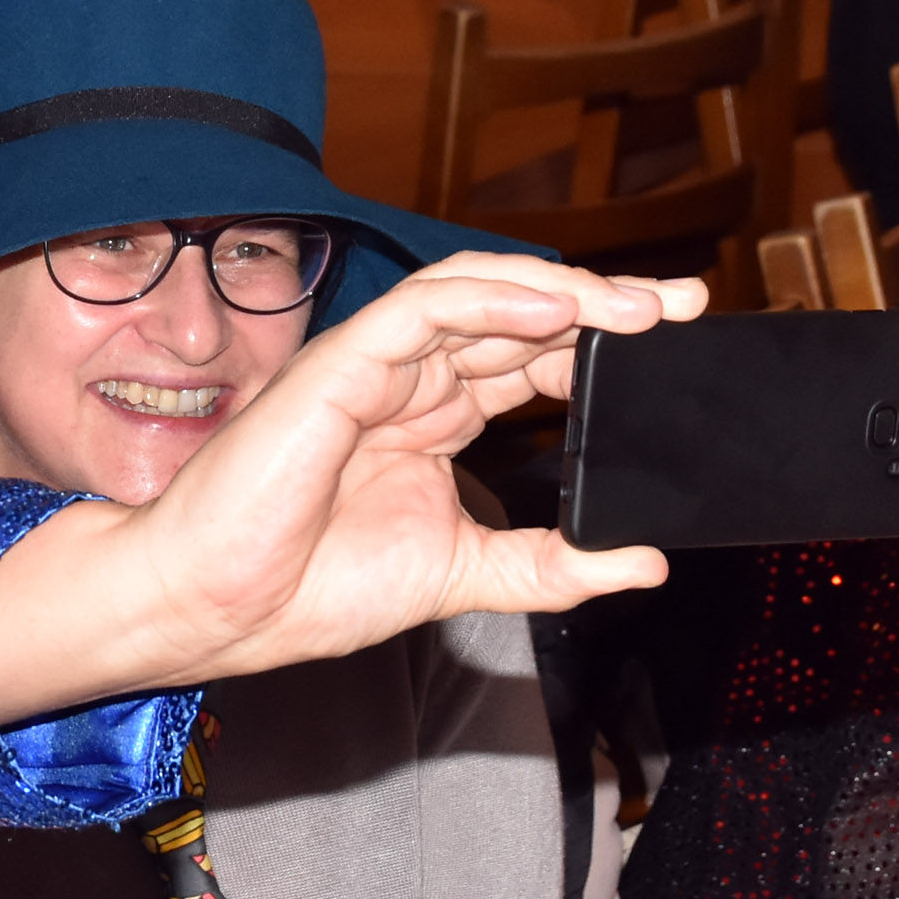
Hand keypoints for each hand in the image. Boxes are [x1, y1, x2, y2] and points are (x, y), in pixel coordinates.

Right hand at [0, 256, 706, 722]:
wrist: (216, 608)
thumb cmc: (306, 586)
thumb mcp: (463, 574)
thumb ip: (549, 563)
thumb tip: (643, 561)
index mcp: (434, 418)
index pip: (532, 357)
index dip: (600, 346)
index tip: (674, 346)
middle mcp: (407, 379)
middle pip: (517, 313)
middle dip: (602, 303)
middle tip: (682, 304)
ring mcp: (372, 365)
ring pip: (475, 292)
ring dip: (559, 290)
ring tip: (633, 307)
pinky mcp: (338, 365)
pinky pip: (423, 310)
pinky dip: (492, 301)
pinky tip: (554, 308)